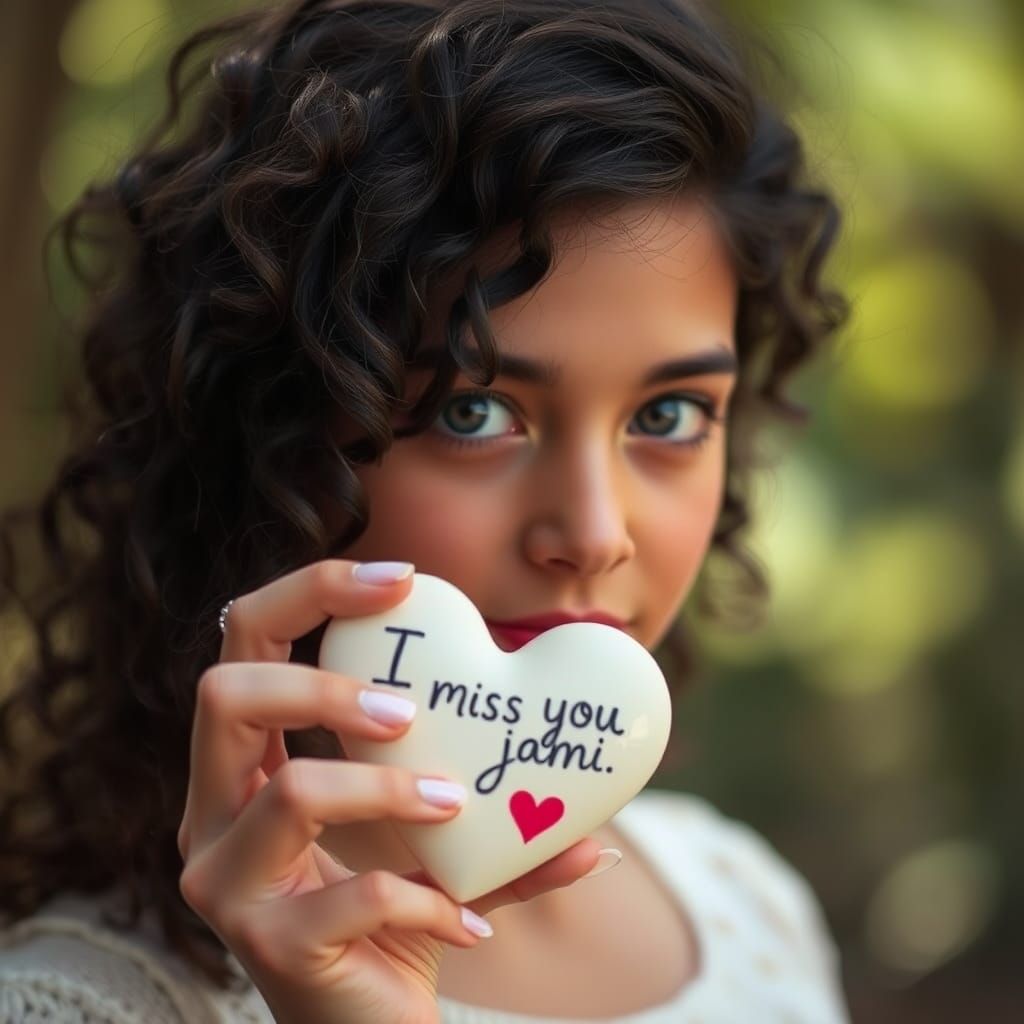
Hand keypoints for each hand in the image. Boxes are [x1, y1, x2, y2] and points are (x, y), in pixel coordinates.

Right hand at [177, 560, 602, 1023]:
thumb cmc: (396, 913)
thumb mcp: (438, 835)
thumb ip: (497, 801)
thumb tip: (591, 792)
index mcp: (245, 766)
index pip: (243, 643)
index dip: (311, 593)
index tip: (403, 580)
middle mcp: (212, 815)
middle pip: (224, 694)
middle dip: (323, 684)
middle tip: (406, 710)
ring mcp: (228, 884)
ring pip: (290, 792)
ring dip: (391, 791)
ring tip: (456, 805)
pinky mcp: (267, 950)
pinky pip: (355, 897)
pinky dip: (427, 898)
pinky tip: (468, 923)